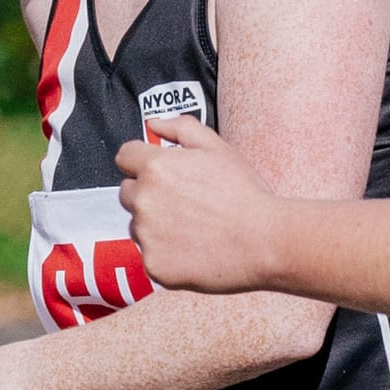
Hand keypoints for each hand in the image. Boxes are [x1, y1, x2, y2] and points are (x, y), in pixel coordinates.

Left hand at [115, 113, 281, 292]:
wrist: (265, 241)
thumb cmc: (245, 194)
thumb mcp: (217, 147)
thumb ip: (180, 128)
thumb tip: (154, 124)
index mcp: (155, 167)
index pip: (125, 157)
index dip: (142, 162)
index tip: (159, 172)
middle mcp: (144, 200)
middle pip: (128, 193)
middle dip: (148, 194)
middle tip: (184, 203)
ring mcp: (146, 235)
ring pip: (137, 226)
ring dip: (155, 225)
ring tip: (192, 228)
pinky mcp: (154, 265)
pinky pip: (150, 255)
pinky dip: (166, 254)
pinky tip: (193, 248)